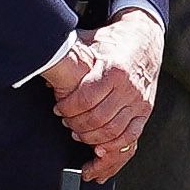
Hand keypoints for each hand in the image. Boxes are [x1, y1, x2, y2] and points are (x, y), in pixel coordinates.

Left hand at [46, 9, 162, 180]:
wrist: (145, 39)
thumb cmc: (113, 41)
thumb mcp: (89, 41)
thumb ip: (69, 53)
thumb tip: (44, 61)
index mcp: (114, 70)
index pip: (86, 100)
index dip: (68, 109)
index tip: (58, 109)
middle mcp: (129, 88)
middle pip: (98, 119)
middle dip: (77, 125)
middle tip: (66, 123)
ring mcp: (139, 101)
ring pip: (113, 131)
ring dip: (92, 138)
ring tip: (79, 134)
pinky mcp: (145, 111)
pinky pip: (131, 136)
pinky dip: (114, 146)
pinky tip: (100, 149)